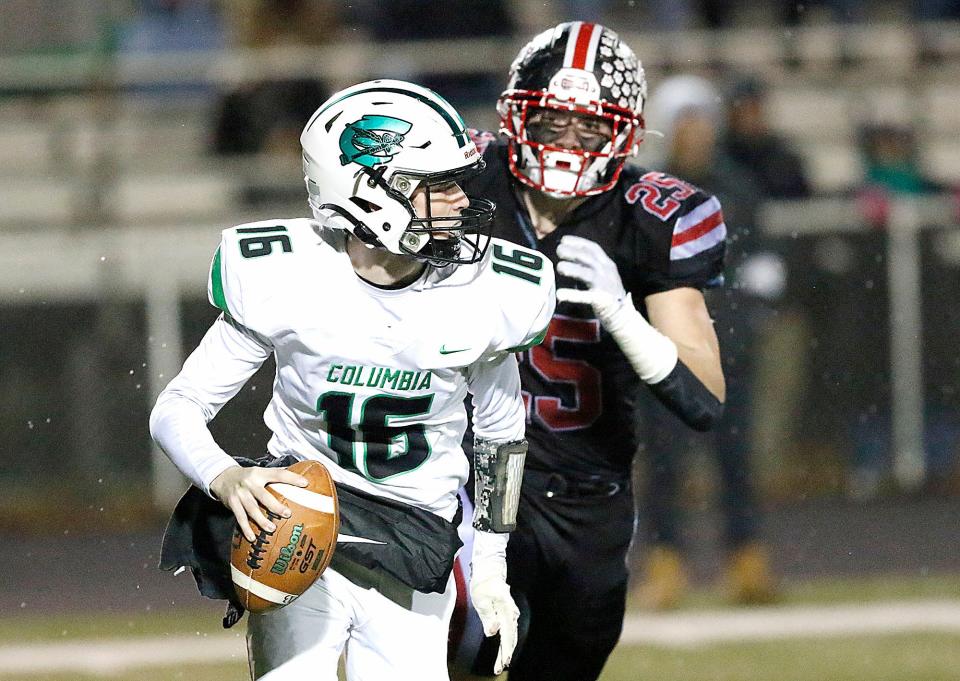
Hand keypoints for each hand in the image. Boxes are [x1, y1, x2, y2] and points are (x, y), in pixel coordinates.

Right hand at [210, 465, 308, 541]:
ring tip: (272, 529)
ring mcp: (240, 494)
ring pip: (252, 509)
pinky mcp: (232, 504)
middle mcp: (250, 483)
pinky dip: (246, 529)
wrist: (222, 477)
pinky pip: (240, 518)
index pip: (278, 474)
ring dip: (261, 520)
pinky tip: (253, 537)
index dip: (292, 478)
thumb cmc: (246, 476)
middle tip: (287, 514)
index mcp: (260, 473)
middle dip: (275, 506)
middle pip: (263, 496)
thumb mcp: (259, 471)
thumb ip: (275, 475)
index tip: (305, 483)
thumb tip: (299, 475)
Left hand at [470, 530, 519, 674]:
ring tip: (502, 662)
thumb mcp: (481, 599)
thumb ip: (487, 616)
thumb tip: (493, 632)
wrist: (490, 569)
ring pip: (512, 634)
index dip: (505, 651)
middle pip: (511, 637)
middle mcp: (511, 612)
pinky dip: (508, 641)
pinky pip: (510, 630)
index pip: (507, 635)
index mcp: (505, 609)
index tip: (502, 664)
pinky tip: (506, 648)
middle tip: (500, 668)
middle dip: (506, 654)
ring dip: (508, 649)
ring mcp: (511, 613)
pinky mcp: (508, 613)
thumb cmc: (483, 583)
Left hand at [555, 235, 625, 319]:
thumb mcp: (602, 274)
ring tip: (559, 267)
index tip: (564, 239)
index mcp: (607, 264)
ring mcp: (605, 285)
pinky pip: (585, 296)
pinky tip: (560, 294)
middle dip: (573, 252)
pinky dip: (572, 295)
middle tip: (558, 250)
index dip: (578, 242)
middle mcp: (607, 272)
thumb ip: (588, 265)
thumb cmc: (608, 292)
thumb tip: (569, 255)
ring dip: (573, 269)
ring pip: (588, 274)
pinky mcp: (601, 299)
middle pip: (589, 258)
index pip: (593, 248)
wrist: (623, 314)